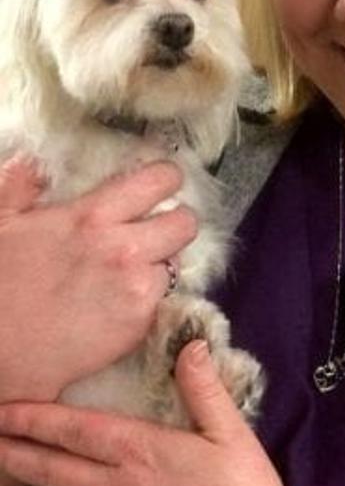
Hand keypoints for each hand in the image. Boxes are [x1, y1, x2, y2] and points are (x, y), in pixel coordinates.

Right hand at [0, 156, 196, 403]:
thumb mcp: (2, 221)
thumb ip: (24, 184)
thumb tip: (34, 161)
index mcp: (93, 216)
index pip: (160, 180)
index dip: (167, 179)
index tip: (161, 185)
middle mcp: (125, 249)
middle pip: (186, 223)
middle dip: (175, 223)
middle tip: (155, 230)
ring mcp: (137, 288)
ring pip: (176, 263)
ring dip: (160, 263)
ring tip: (131, 270)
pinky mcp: (140, 323)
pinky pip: (162, 298)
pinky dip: (148, 297)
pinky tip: (120, 301)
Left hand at [0, 342, 344, 485]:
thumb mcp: (232, 436)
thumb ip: (204, 390)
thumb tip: (191, 345)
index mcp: (141, 453)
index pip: (74, 430)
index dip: (35, 418)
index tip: (6, 409)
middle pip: (53, 467)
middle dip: (17, 449)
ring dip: (35, 477)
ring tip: (18, 462)